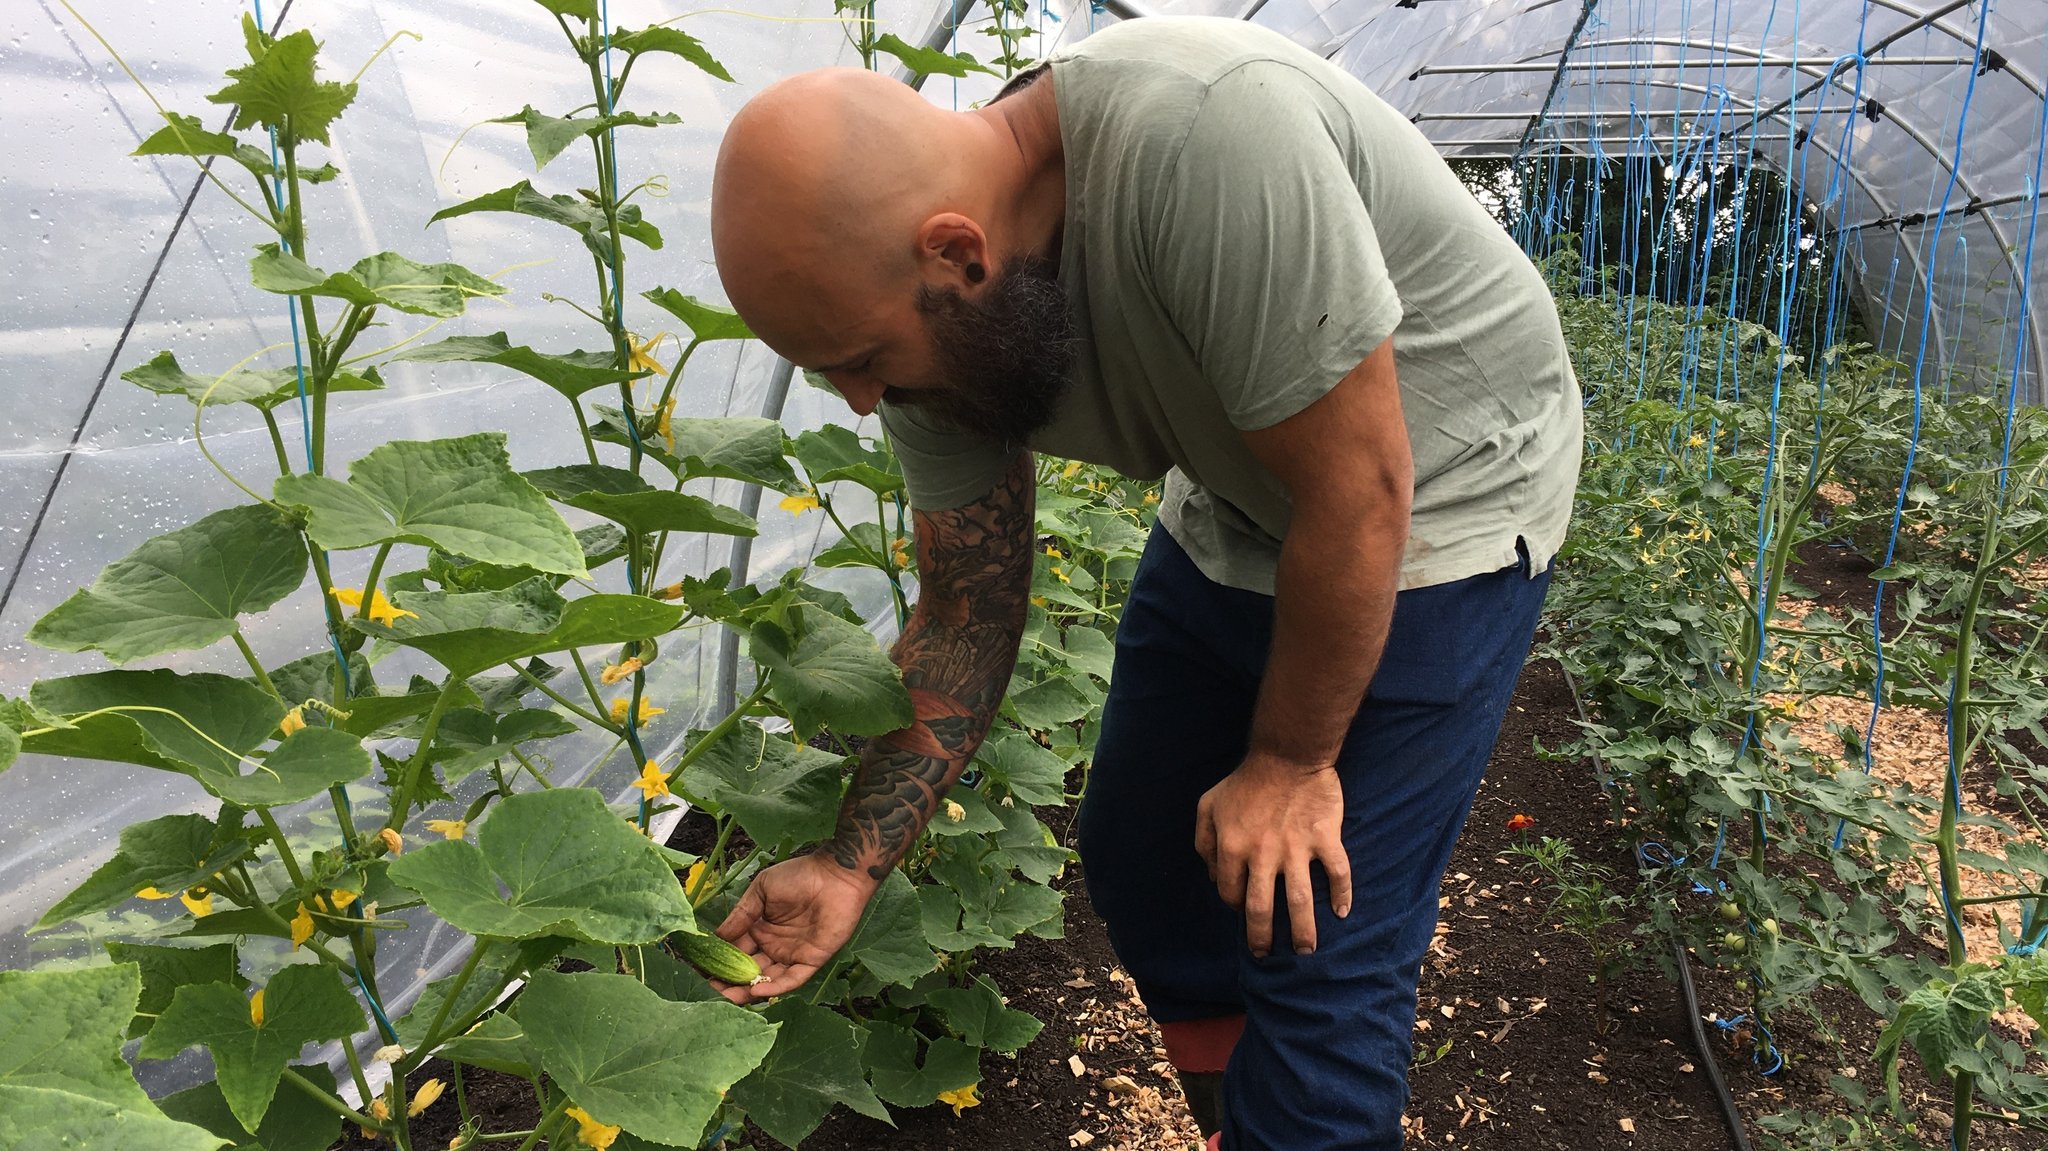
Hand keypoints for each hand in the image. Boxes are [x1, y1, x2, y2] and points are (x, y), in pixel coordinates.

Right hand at [712, 853, 879, 1002]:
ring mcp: (791, 955)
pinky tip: (756, 990)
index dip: (719, 962)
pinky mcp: (811, 961)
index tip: (699, 972)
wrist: (836, 874)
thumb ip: (741, 914)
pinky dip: (775, 987)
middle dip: (729, 983)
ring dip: (747, 990)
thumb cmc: (799, 876)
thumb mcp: (762, 890)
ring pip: (766, 980)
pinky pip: (791, 979)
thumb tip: (717, 936)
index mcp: (759, 929)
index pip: (735, 952)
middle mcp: (773, 946)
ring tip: (726, 997)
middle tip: (709, 992)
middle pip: (748, 971)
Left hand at [1194, 756, 1353, 957]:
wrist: (1287, 755)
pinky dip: (1342, 894)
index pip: (1230, 893)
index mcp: (1232, 848)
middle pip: (1261, 909)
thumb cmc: (1245, 781)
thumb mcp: (1208, 805)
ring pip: (1300, 902)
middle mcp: (1262, 855)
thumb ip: (1203, 841)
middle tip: (1265, 954)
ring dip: (1303, 931)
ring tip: (1305, 950)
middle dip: (1262, 938)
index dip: (1234, 906)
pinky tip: (1342, 912)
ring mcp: (1296, 849)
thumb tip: (1212, 875)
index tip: (1243, 909)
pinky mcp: (1325, 838)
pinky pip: (1337, 873)